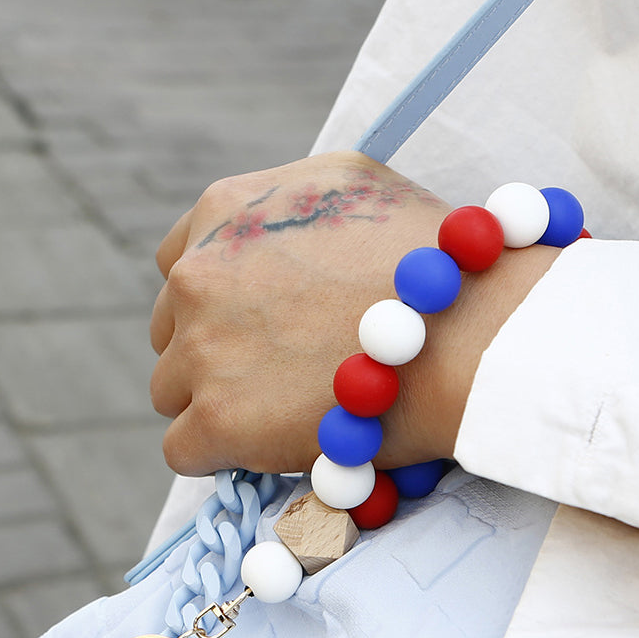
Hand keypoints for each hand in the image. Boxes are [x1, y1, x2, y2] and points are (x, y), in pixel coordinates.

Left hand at [150, 151, 558, 475]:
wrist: (468, 334)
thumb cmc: (432, 260)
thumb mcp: (352, 182)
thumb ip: (289, 202)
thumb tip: (272, 232)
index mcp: (226, 209)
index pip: (177, 264)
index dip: (218, 302)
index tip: (256, 325)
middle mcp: (200, 271)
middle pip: (170, 330)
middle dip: (215, 353)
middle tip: (278, 374)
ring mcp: (203, 346)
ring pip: (172, 391)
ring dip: (218, 404)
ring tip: (285, 411)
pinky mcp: (217, 418)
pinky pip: (183, 450)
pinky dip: (219, 456)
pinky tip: (266, 448)